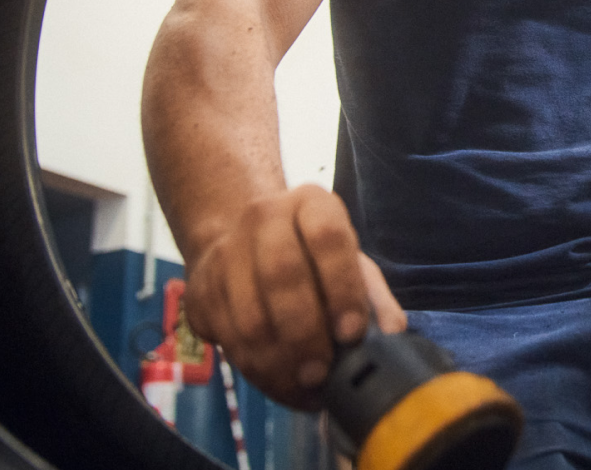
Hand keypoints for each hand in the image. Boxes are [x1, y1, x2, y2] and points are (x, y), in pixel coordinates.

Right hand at [182, 184, 406, 408]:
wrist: (244, 244)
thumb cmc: (312, 259)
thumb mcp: (350, 266)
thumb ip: (374, 297)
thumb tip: (392, 333)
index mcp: (312, 203)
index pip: (327, 236)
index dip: (341, 288)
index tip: (352, 333)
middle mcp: (264, 216)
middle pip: (281, 274)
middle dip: (305, 333)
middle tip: (322, 372)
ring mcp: (225, 250)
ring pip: (248, 315)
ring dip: (278, 361)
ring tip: (302, 385)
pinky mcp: (199, 288)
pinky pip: (225, 338)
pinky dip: (254, 369)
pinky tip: (277, 381)